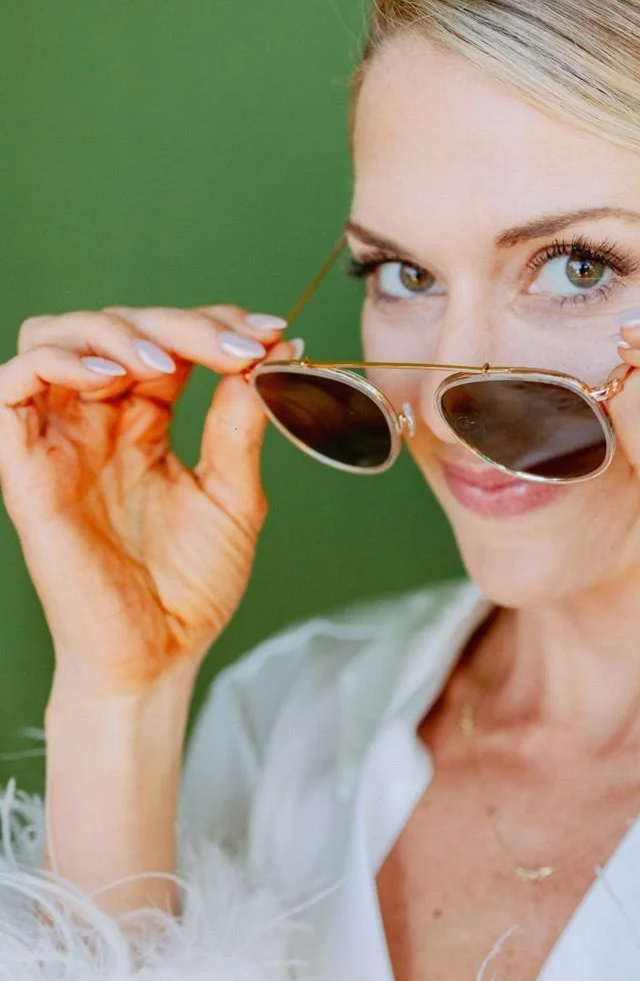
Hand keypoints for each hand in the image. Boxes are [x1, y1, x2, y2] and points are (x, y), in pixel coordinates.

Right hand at [0, 305, 294, 694]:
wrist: (158, 656)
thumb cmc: (190, 588)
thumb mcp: (233, 496)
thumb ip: (239, 426)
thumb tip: (267, 356)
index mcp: (142, 425)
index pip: (166, 342)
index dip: (213, 324)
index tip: (271, 334)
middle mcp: (95, 423)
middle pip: (118, 328)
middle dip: (181, 323)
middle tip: (238, 344)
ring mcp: (57, 441)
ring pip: (55, 337)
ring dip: (114, 329)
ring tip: (169, 357)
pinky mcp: (23, 468)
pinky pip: (10, 387)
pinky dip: (57, 361)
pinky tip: (112, 376)